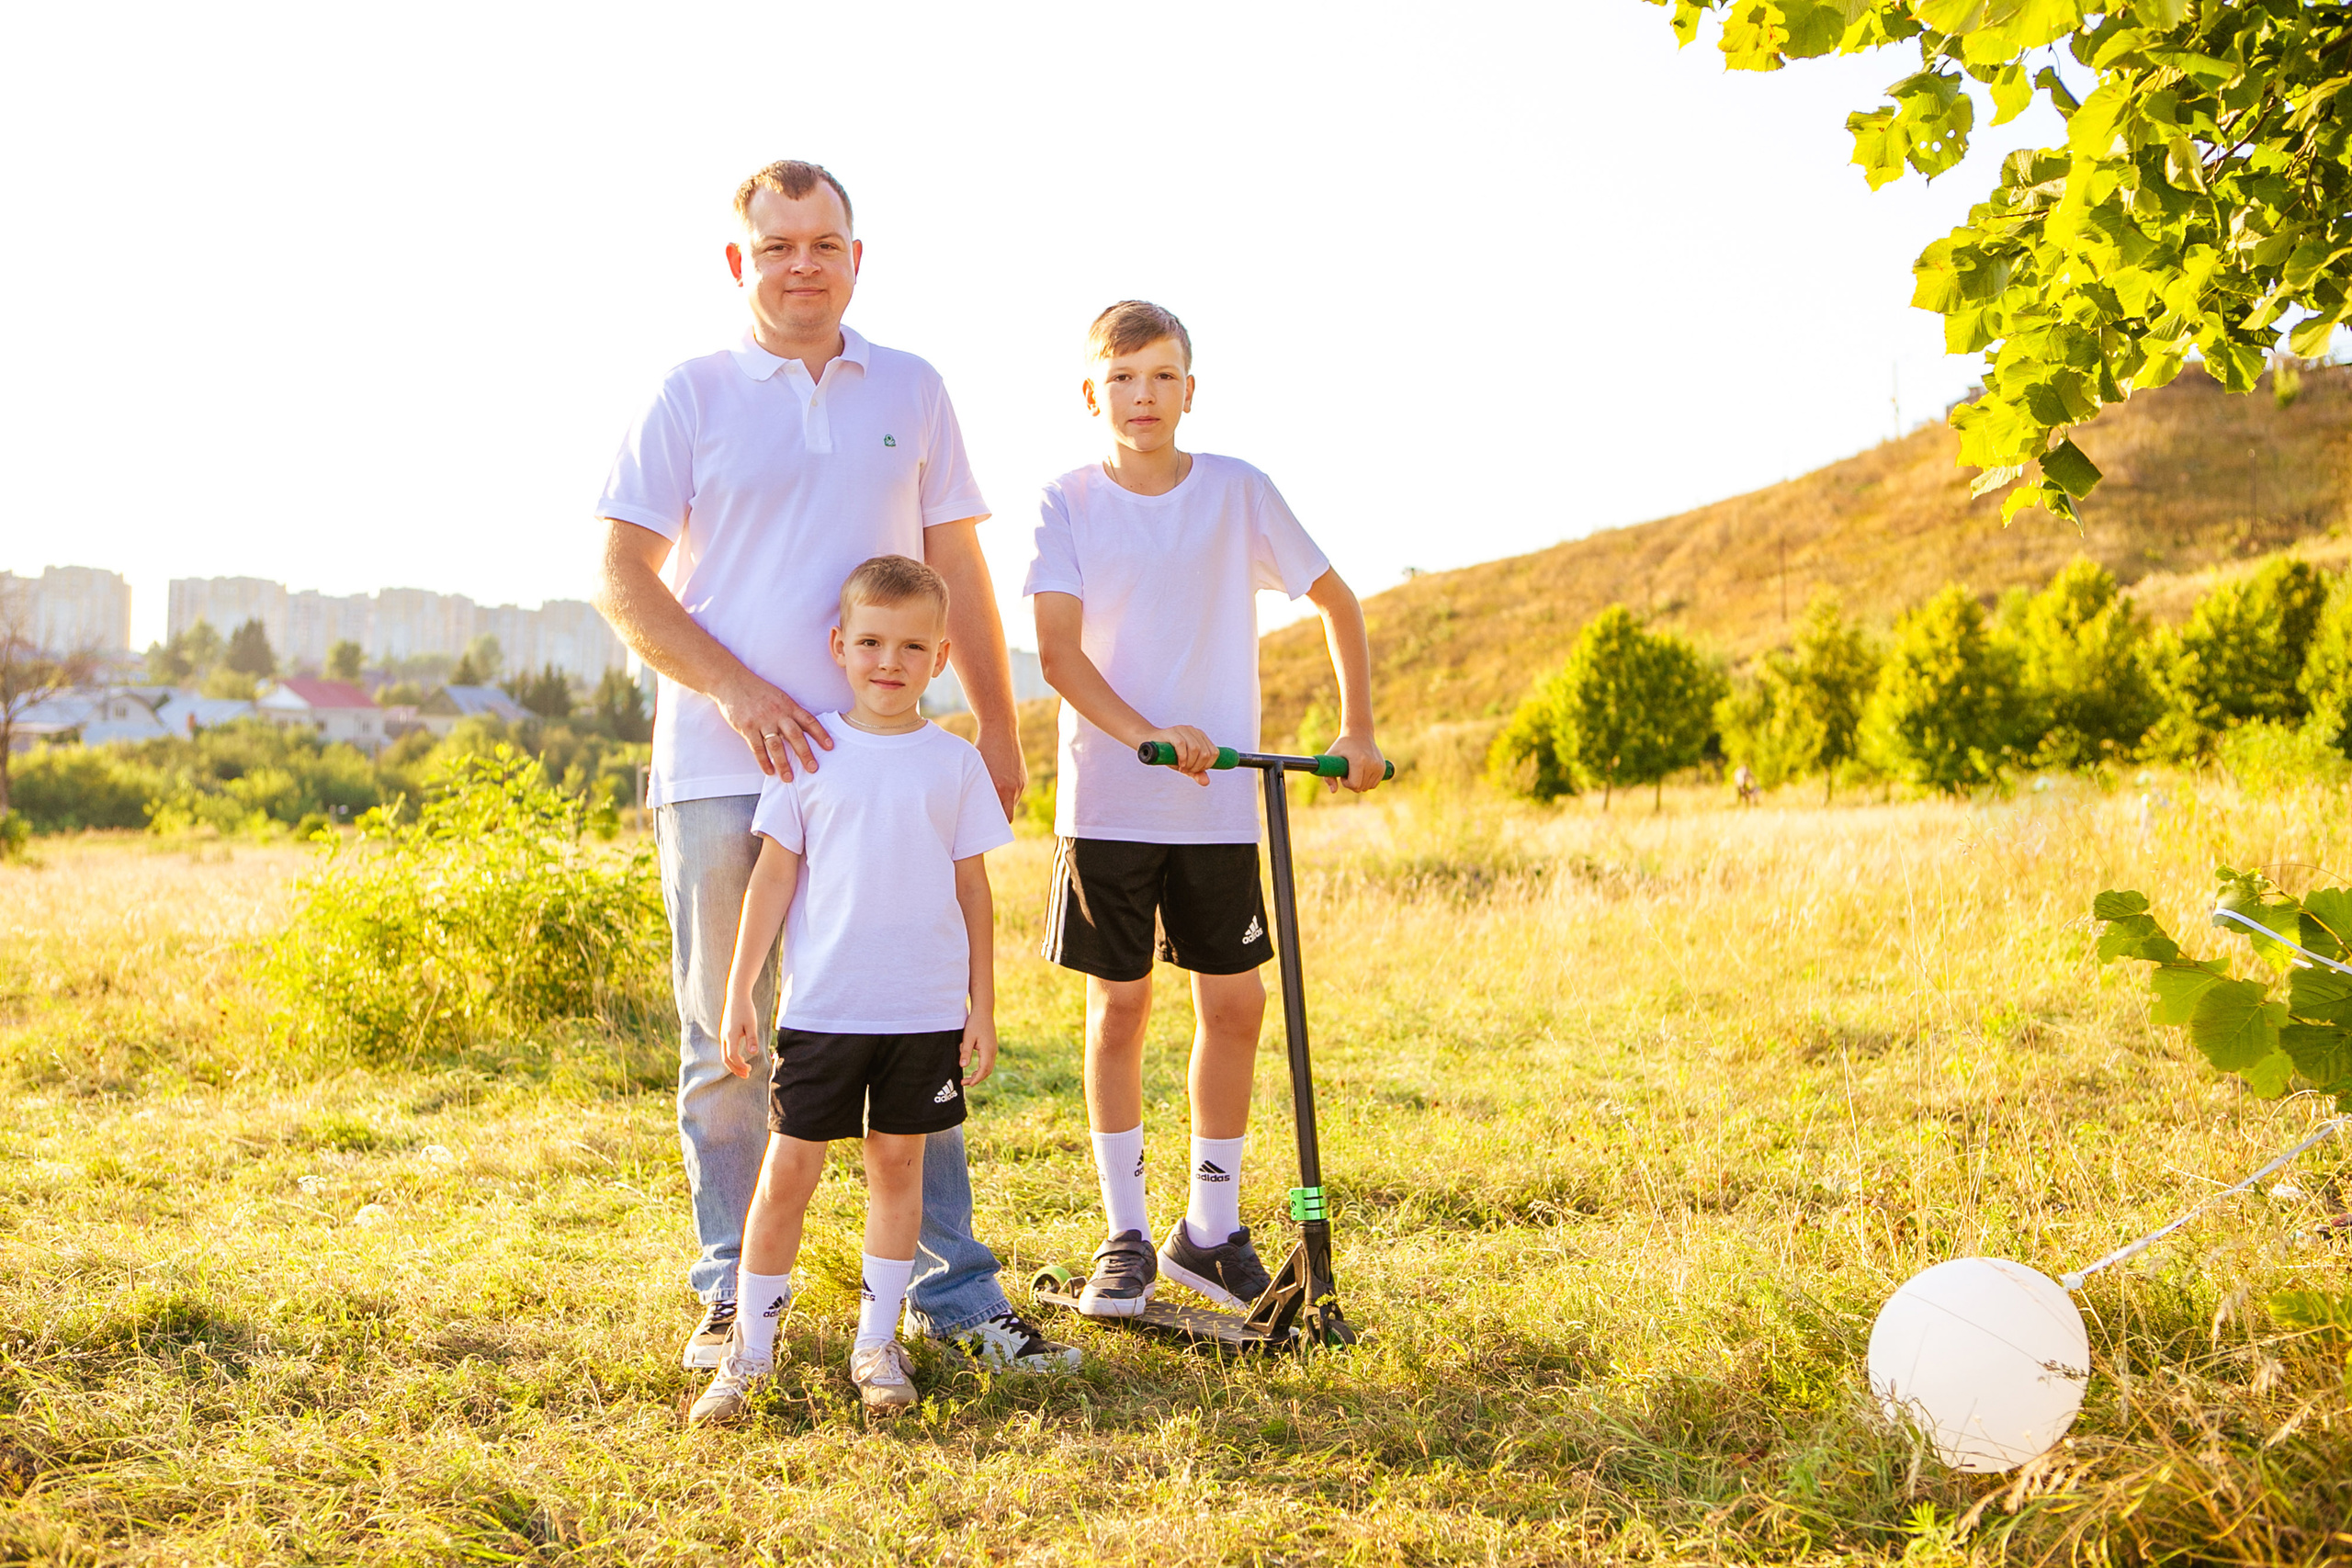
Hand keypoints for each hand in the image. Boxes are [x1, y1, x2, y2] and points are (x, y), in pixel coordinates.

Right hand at [716, 672, 831, 778]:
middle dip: (805, 753)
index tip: (830, 747)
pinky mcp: (747, 727)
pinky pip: (757, 748)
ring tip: (789, 778)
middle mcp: (777, 713)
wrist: (733, 682)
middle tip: (813, 768)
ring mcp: (762, 721)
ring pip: (776, 745)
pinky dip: (763, 761)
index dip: (821, 734)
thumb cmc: (758, 691)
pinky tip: (769, 771)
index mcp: (788, 705)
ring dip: (783, 763)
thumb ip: (791, 712)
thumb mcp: (779, 697)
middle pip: (795, 735)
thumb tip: (805, 729)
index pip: (809, 720)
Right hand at [719, 995, 762, 1077]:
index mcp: (730, 1035)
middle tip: (747, 1075)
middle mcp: (724, 1036)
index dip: (740, 1065)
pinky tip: (741, 1057)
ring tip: (745, 1069)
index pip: (732, 1056)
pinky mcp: (724, 1032)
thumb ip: (752, 1038)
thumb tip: (753, 1053)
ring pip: (724, 1054)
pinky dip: (732, 1057)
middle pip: (725, 1059)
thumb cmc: (746, 1009)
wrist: (736, 995)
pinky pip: (725, 1049)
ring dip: (733, 1064)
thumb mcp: (751, 1023)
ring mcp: (723, 1034)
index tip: (749, 1069)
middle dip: (735, 1069)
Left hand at [960, 1014, 997, 1087]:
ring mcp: (993, 1049)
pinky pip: (989, 1062)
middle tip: (964, 1083)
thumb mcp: (967, 1037)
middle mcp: (993, 1051)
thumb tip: (963, 1066)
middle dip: (977, 1079)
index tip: (967, 1084)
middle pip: (987, 1071)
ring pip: (989, 1067)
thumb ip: (965, 1052)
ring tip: (968, 1079)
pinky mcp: (992, 1047)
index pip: (983, 1070)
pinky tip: (974, 1070)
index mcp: (987, 1050)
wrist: (984, 1011)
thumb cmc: (975, 1023)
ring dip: (980, 1075)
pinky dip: (982, 1069)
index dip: (976, 1079)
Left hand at [976, 725, 1025, 819]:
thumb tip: (973, 809)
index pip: (1001, 819)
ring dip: (1002, 804)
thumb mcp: (976, 771)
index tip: (983, 827)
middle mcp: (1012, 788)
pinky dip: (1007, 794)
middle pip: (1008, 816)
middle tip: (985, 821)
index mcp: (999, 787)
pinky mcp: (1023, 779)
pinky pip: (1015, 794)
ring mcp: (1020, 784)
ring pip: (1011, 804)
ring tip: (990, 799)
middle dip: (998, 819)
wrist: (1000, 731)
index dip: (993, 825)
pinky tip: (998, 785)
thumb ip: (978, 790)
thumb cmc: (982, 750)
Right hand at [1140, 724, 1217, 785]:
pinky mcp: (1172, 732)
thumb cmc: (1169, 754)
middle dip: (1197, 766)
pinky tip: (1179, 764)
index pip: (1214, 753)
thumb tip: (1206, 782)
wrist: (1149, 744)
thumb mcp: (1185, 765)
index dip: (1207, 766)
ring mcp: (1183, 729)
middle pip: (1205, 753)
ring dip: (1189, 763)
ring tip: (1182, 768)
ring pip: (1195, 749)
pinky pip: (1181, 745)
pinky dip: (1182, 758)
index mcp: (1201, 737)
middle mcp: (1194, 731)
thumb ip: (1197, 773)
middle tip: (1186, 770)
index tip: (1194, 771)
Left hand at [1324, 732, 1385, 794]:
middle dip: (1352, 783)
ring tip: (1355, 771)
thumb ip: (1328, 776)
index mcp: (1359, 760)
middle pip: (1360, 787)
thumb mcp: (1331, 756)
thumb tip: (1333, 791)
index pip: (1354, 784)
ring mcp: (1379, 765)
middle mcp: (1371, 763)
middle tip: (1348, 772)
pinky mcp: (1383, 767)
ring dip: (1360, 783)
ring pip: (1368, 787)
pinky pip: (1374, 784)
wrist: (1359, 733)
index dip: (1346, 783)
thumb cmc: (1342, 746)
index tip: (1343, 775)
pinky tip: (1362, 772)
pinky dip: (1367, 782)